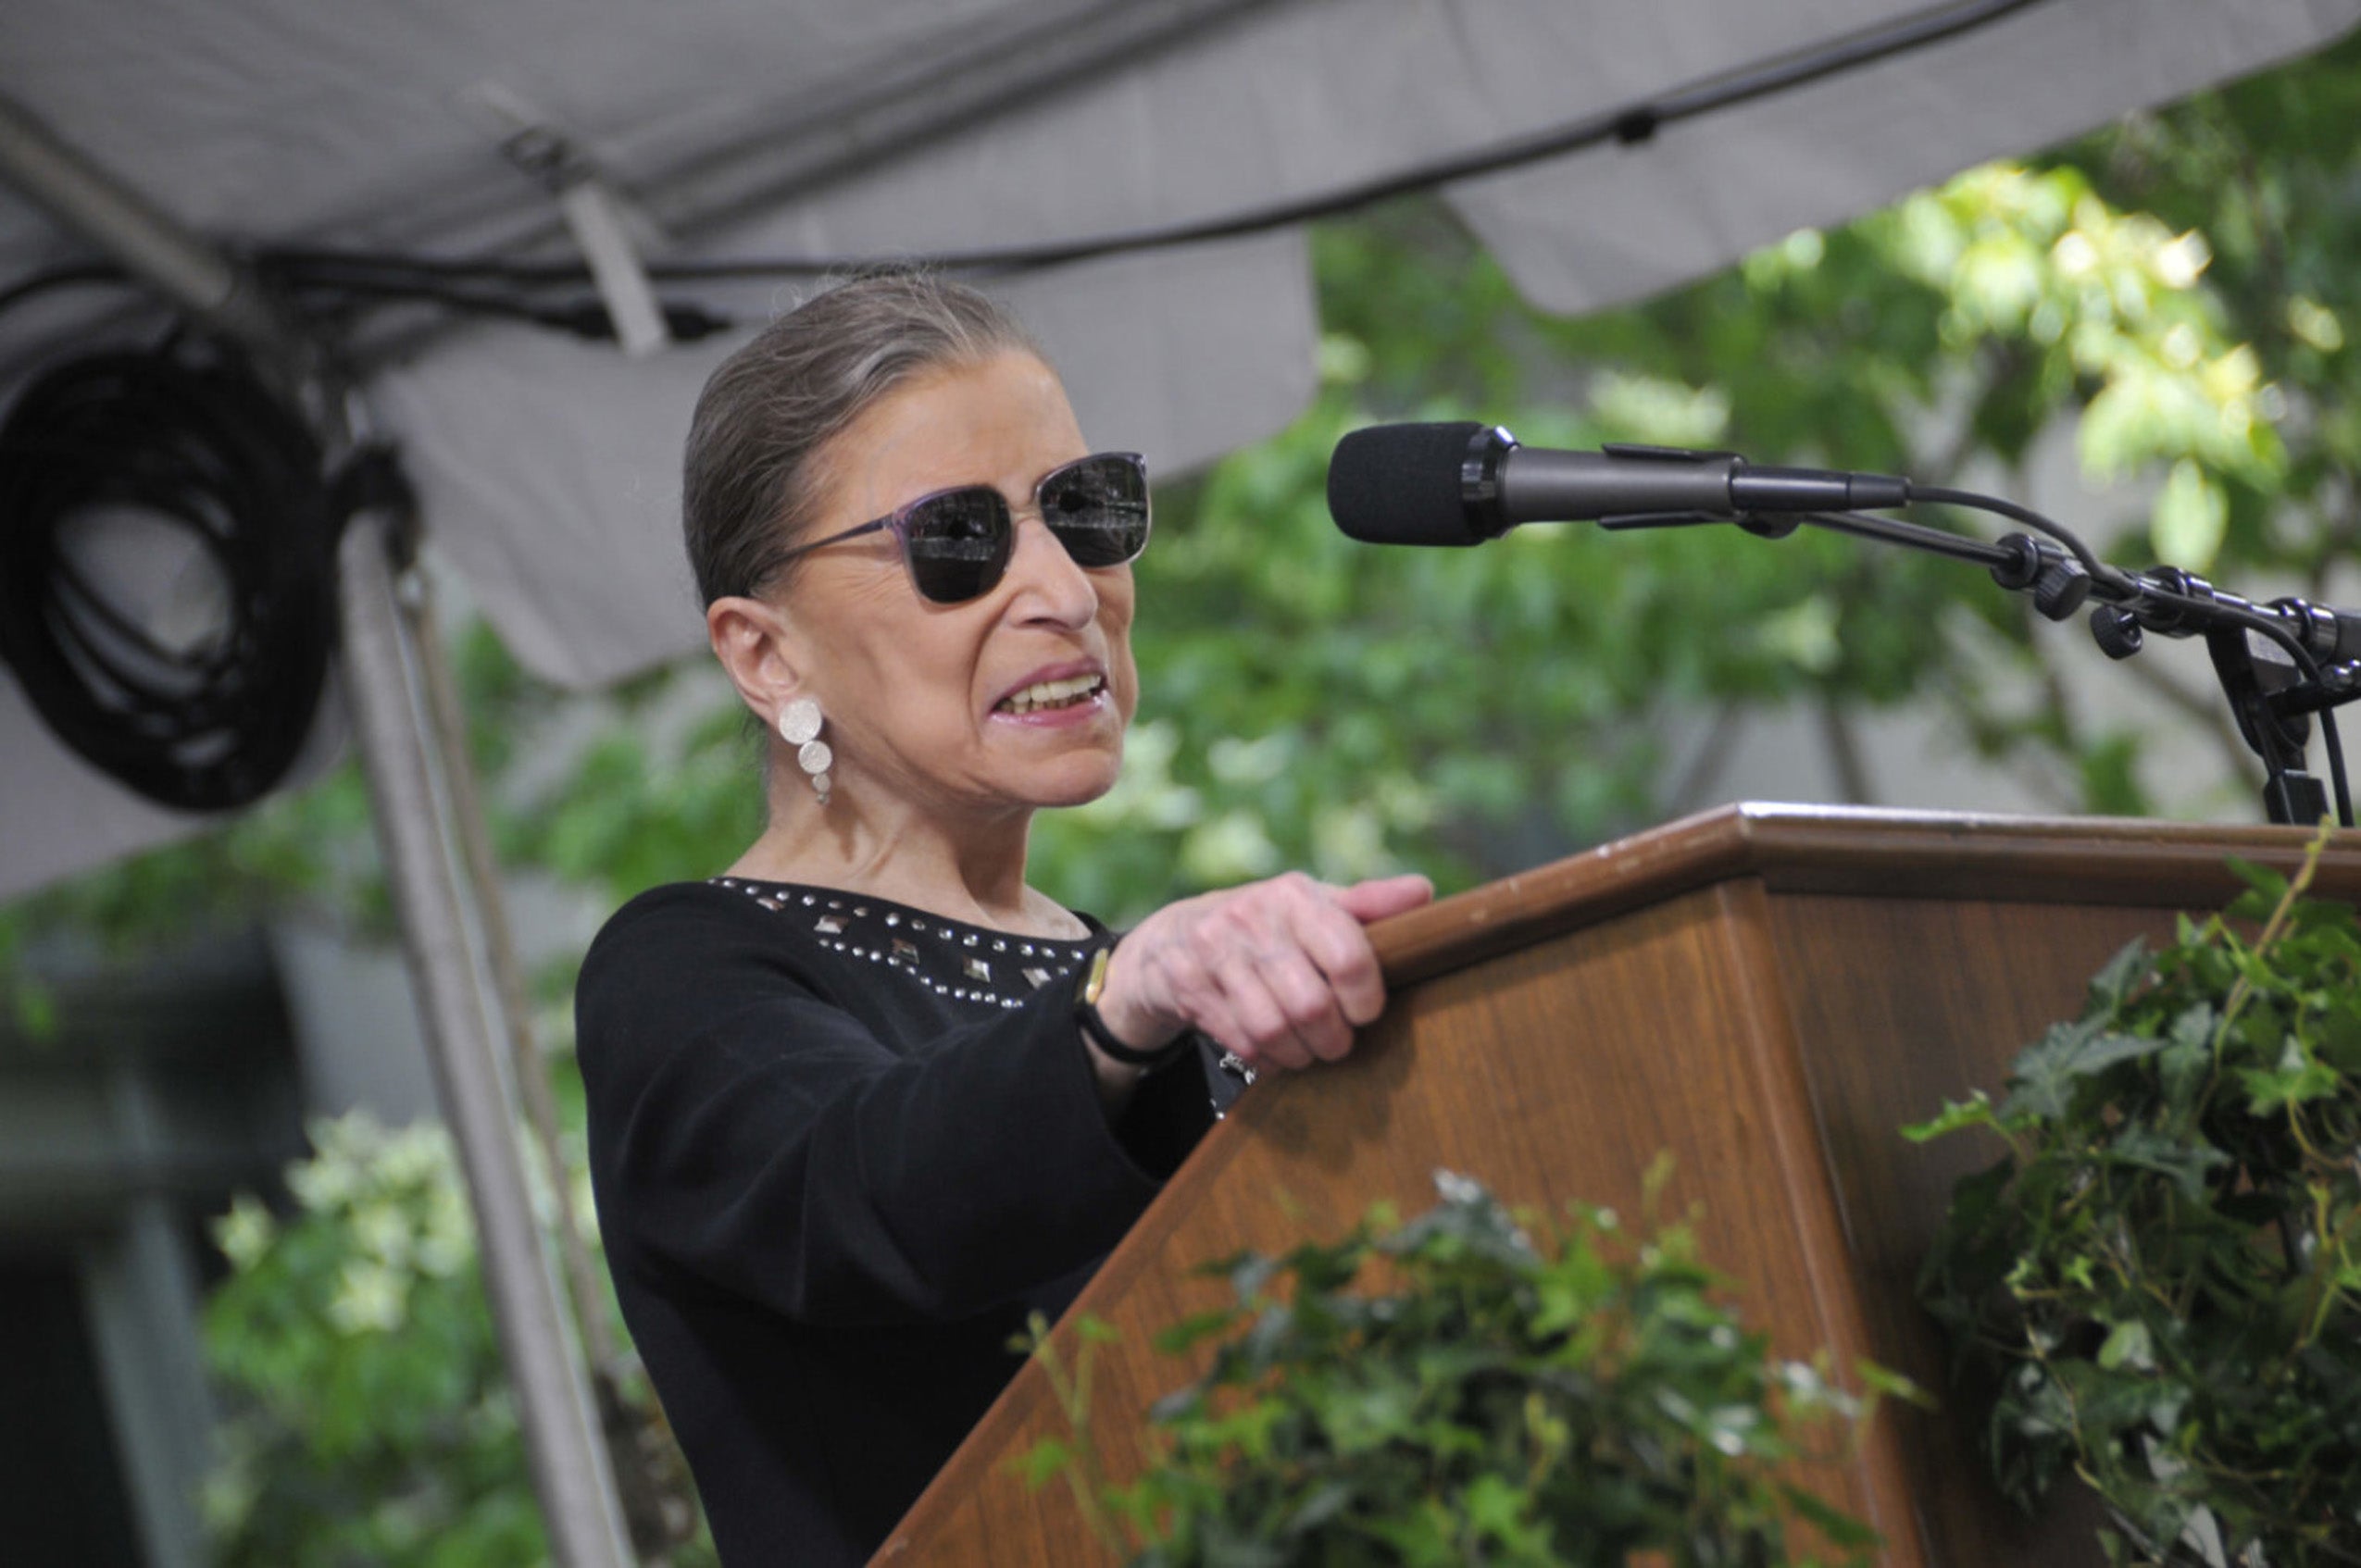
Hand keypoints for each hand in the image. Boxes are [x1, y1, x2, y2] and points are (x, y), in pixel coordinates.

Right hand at [1093, 872, 1433, 1071]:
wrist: (1174, 939)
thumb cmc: (1265, 924)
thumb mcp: (1313, 906)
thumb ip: (1369, 904)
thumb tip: (1425, 893)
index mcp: (1294, 895)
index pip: (1348, 956)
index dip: (1366, 998)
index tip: (1366, 1011)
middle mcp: (1251, 918)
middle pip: (1311, 1005)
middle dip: (1333, 1038)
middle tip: (1338, 1042)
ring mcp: (1215, 953)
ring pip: (1273, 1030)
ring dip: (1299, 1052)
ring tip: (1309, 1049)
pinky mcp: (1189, 987)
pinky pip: (1241, 1042)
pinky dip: (1267, 1057)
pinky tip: (1274, 1049)